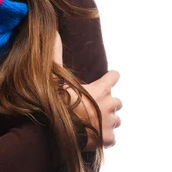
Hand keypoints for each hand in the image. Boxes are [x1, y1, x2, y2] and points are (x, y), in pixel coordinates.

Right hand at [54, 31, 121, 150]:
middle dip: (107, 104)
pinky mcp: (108, 139)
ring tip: (93, 123)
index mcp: (99, 89)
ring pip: (116, 120)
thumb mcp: (56, 78)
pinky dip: (104, 138)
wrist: (57, 132)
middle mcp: (108, 104)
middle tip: (93, 107)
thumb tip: (54, 33)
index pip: (115, 77)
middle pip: (117, 102)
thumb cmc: (58, 103)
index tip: (108, 79)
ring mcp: (109, 122)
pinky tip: (93, 137)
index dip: (110, 78)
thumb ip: (57, 56)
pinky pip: (111, 138)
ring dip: (107, 121)